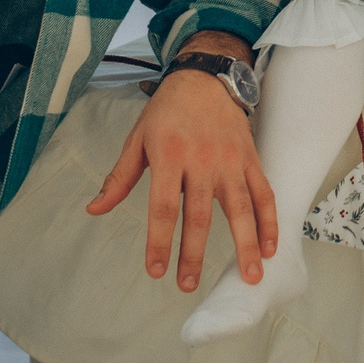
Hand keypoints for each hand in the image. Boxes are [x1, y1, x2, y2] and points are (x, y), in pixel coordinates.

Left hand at [88, 33, 277, 293]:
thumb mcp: (138, 139)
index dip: (159, 241)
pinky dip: (268, 221)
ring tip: (250, 276)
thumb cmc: (167, 111)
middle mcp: (202, 160)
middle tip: (188, 286)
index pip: (163, 206)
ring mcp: (231, 161)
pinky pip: (263, 193)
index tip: (155, 271)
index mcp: (169, 156)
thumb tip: (94, 210)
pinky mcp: (251, 159)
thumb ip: (119, 178)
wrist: (207, 77)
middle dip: (194, 253)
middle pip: (199, 215)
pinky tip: (269, 247)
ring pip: (241, 208)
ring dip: (246, 244)